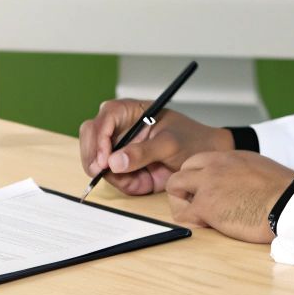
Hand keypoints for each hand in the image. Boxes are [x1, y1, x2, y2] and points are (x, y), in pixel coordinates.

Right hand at [78, 99, 232, 195]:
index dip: (99, 138)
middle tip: (101, 172)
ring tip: (136, 178)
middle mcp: (119, 127)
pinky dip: (122, 183)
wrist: (203, 159)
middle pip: (90, 136)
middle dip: (93, 156)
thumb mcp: (170, 144)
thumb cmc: (191, 140)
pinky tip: (141, 181)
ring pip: (96, 159)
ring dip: (110, 173)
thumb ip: (143, 152)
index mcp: (130, 111)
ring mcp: (118, 147)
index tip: (104, 158)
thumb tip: (114, 162)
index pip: (105, 118)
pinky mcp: (123, 166)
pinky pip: (111, 177)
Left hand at [165, 151, 293, 243]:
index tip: (204, 191)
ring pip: (174, 188)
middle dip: (185, 189)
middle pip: (181, 172)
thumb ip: (240, 173)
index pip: (196, 161)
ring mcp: (207, 184)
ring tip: (202, 217)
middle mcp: (213, 166)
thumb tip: (238, 185)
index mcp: (228, 156)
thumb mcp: (259, 169)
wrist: (289, 203)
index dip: (196, 178)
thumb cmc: (284, 192)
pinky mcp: (205, 205)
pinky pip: (183, 213)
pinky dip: (192, 221)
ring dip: (184, 203)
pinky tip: (209, 225)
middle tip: (199, 205)